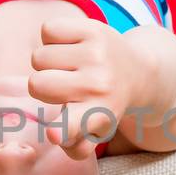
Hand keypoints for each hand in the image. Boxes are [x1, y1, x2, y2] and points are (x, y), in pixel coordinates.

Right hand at [28, 16, 135, 159]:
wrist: (138, 72)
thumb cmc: (103, 105)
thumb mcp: (95, 133)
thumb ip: (74, 145)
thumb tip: (54, 136)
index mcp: (97, 114)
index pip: (72, 124)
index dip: (60, 129)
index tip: (53, 134)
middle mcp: (98, 84)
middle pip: (37, 85)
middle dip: (43, 86)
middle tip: (64, 86)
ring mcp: (96, 54)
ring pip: (39, 57)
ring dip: (48, 62)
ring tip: (69, 66)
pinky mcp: (94, 29)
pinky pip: (48, 30)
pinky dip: (53, 37)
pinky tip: (71, 46)